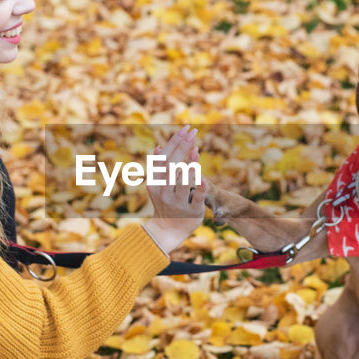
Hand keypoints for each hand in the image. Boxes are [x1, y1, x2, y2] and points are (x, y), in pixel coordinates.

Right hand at [142, 126, 206, 254]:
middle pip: (173, 165)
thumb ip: (159, 168)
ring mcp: (177, 202)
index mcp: (155, 183)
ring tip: (195, 147)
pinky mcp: (192, 211)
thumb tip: (157, 146)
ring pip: (183, 180)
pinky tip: (203, 177)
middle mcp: (164, 192)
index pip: (164, 159)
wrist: (168, 230)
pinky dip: (199, 187)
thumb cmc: (165, 203)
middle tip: (192, 131)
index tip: (184, 129)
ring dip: (189, 163)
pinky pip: (196, 197)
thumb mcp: (158, 186)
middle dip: (182, 146)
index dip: (174, 143)